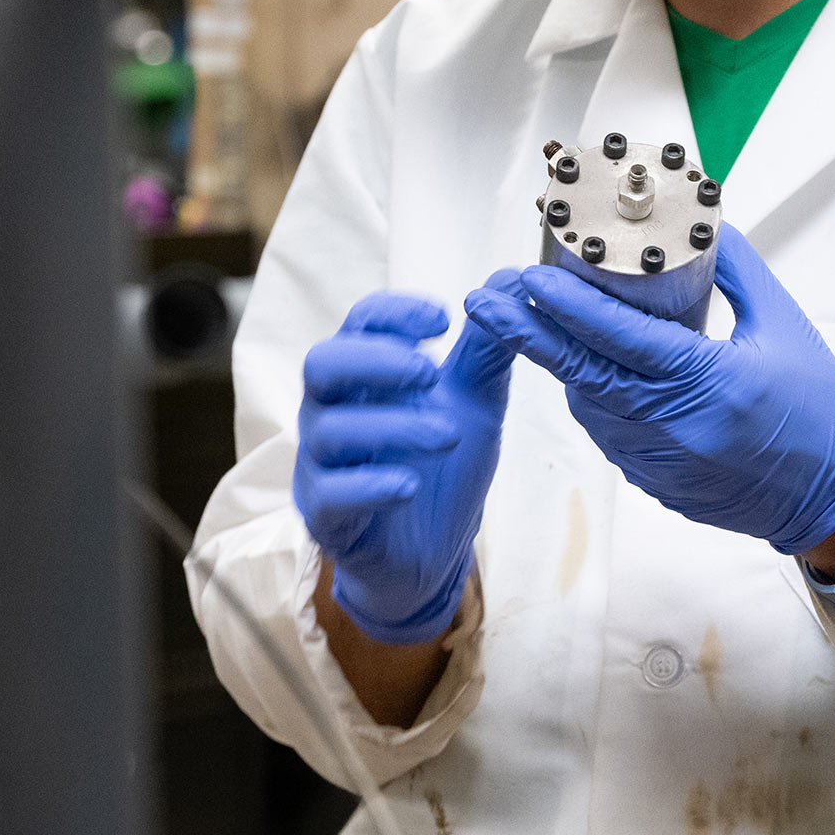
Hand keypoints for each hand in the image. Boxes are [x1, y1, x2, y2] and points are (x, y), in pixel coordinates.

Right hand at [292, 278, 520, 644]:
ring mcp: (322, 463)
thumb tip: (512, 281)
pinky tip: (409, 484)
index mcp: (365, 374)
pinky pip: (331, 492)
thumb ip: (487, 348)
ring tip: (448, 436)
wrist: (434, 553)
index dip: (395, 313)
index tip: (443, 317)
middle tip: (430, 371)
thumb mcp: (475, 402)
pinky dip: (372, 484)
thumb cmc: (442, 467)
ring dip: (393, 426)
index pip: (361, 323)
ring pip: (330, 429)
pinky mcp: (325, 515)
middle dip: (375, 362)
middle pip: (322, 364)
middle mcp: (332, 411)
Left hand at [464, 228, 834, 555]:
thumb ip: (738, 269)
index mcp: (710, 382)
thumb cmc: (817, 408)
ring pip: (587, 405)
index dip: (568, 306)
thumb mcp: (782, 323)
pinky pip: (606, 433)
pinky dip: (590, 398)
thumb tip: (703, 224)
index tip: (529, 277)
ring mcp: (660, 460)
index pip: (620, 339)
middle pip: (582, 373)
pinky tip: (579, 369)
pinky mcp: (654, 482)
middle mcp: (677, 426)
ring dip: (557, 364)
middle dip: (527, 332)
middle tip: (485, 299)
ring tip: (526, 323)